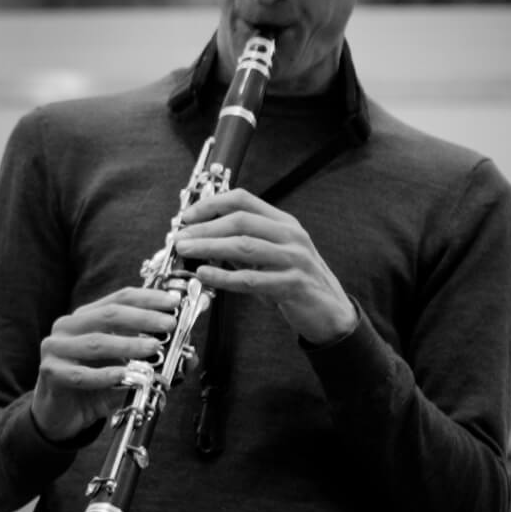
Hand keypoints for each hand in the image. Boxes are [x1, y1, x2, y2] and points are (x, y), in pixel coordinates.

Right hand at [30, 284, 181, 441]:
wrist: (61, 416)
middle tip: (170, 323)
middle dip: (143, 318)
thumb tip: (190, 355)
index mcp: (87, 317)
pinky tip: (124, 376)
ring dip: (129, 345)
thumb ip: (153, 359)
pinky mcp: (50, 372)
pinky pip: (82, 374)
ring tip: (154, 348)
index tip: (175, 302)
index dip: (149, 298)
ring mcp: (56, 348)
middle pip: (109, 315)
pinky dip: (106, 375)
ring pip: (97, 343)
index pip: (120, 298)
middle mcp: (69, 327)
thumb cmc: (95, 387)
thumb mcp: (127, 368)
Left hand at [170, 190, 360, 344]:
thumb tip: (202, 238)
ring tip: (186, 250)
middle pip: (241, 221)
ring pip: (244, 247)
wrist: (330, 311)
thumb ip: (242, 245)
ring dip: (210, 247)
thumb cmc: (295, 281)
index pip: (243, 200)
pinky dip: (225, 276)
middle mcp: (290, 235)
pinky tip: (205, 275)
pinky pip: (253, 279)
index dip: (212, 204)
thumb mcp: (271, 255)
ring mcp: (294, 258)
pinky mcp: (293, 284)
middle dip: (205, 228)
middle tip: (180, 236)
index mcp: (283, 222)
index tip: (187, 216)